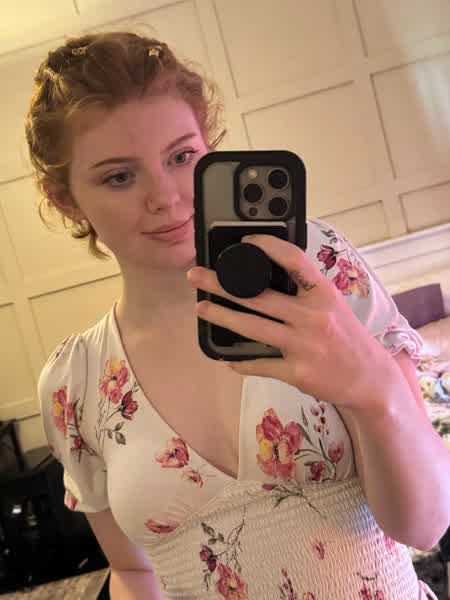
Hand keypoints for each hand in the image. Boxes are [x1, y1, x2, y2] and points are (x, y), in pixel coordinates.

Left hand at [186, 234, 394, 413]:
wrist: (371, 379)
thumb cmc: (348, 338)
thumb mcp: (334, 306)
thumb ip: (306, 292)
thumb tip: (267, 278)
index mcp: (323, 294)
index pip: (294, 260)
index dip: (267, 246)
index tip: (244, 241)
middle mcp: (312, 316)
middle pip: (258, 296)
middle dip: (221, 284)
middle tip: (196, 276)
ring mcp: (303, 345)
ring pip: (252, 327)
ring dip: (221, 316)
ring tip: (201, 308)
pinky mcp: (297, 372)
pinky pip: (260, 364)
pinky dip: (241, 361)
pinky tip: (227, 358)